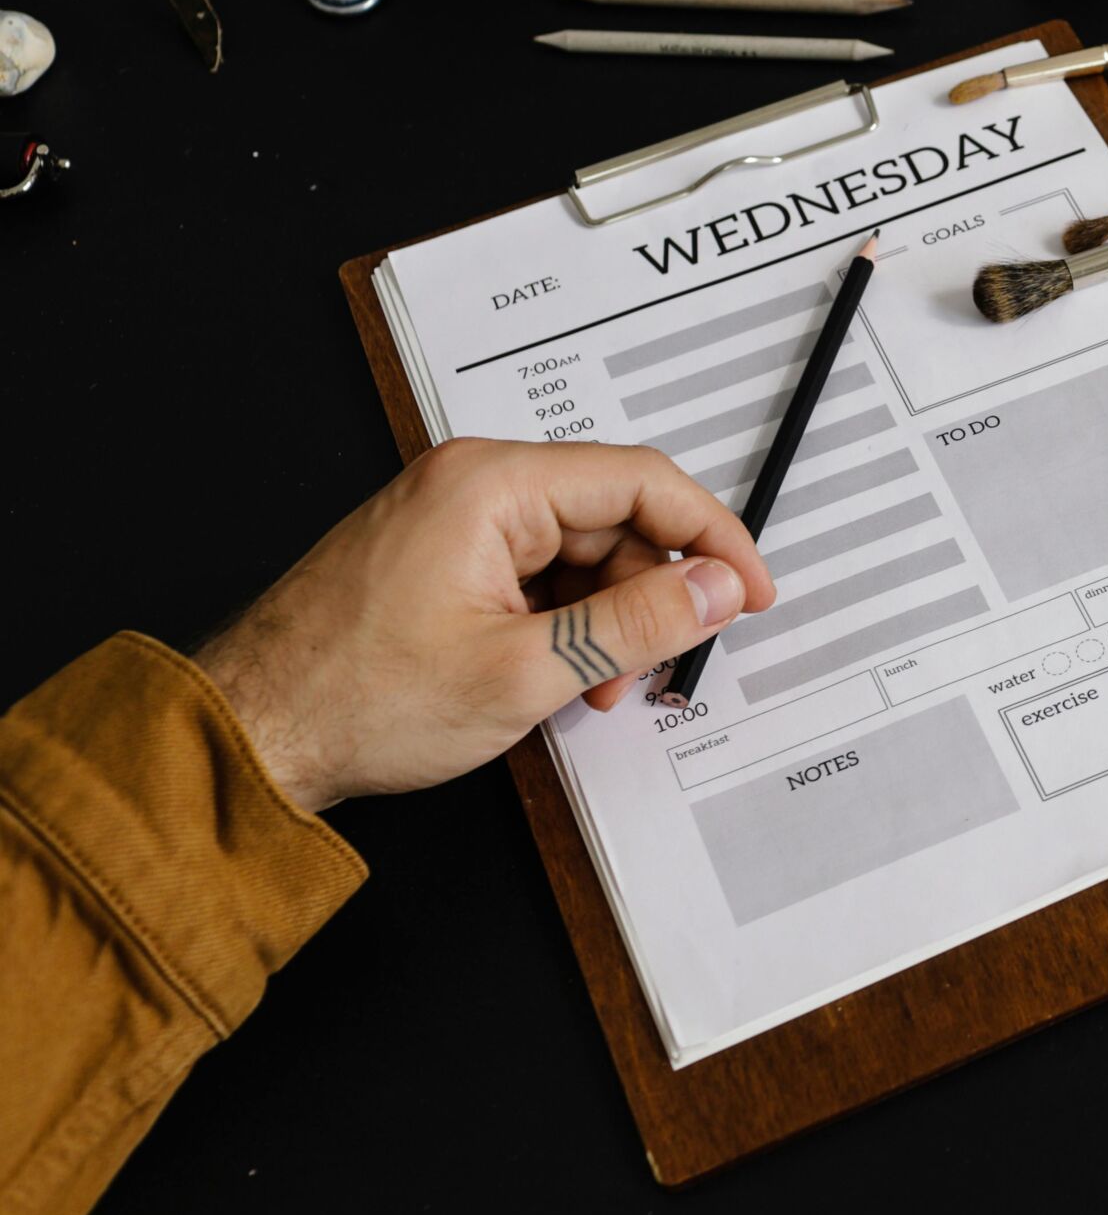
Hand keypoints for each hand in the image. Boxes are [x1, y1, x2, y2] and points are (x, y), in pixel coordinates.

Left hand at [196, 438, 776, 812]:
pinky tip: (562, 678)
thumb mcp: (525, 671)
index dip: (712, 538)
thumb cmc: (357, 699)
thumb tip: (719, 588)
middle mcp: (472, 482)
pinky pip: (535, 572)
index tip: (750, 592)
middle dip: (653, 592)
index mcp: (492, 483)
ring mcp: (452, 516)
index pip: (642, 480)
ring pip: (578, 550)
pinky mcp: (441, 554)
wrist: (250, 734)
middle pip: (613, 515)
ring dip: (608, 618)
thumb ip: (638, 624)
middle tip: (673, 659)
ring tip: (601, 688)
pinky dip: (564, 623)